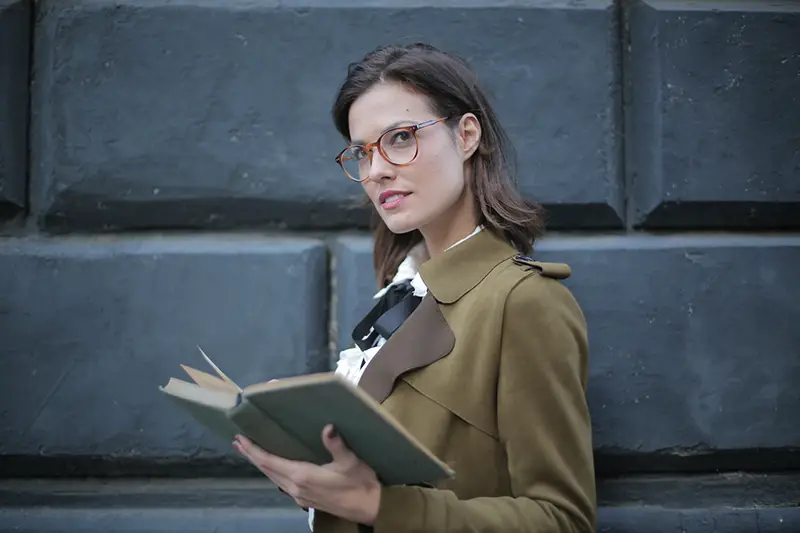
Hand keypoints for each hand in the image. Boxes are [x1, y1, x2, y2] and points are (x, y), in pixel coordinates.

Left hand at [233, 424, 381, 524]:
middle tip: (238, 441)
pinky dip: (271, 471)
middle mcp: (296, 487)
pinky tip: (273, 466)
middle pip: (267, 470)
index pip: (270, 462)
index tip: (241, 439)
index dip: (254, 450)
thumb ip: (336, 444)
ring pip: (272, 478)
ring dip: (260, 464)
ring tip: (250, 451)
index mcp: (303, 476)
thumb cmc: (360, 482)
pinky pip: (281, 483)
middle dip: (251, 455)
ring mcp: (299, 495)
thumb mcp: (350, 461)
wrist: (369, 506)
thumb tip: (328, 427)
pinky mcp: (305, 499)